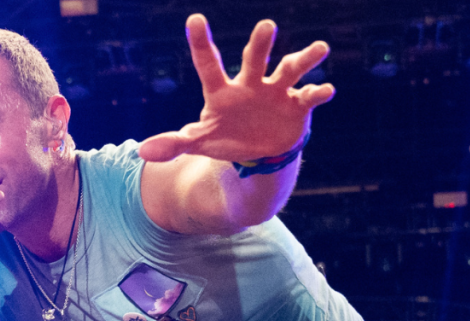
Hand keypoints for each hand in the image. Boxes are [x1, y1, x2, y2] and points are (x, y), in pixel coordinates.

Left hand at [139, 14, 334, 162]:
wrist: (259, 152)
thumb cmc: (226, 138)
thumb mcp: (200, 142)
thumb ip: (175, 143)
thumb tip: (143, 152)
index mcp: (223, 90)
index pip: (208, 63)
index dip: (200, 43)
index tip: (194, 19)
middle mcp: (251, 83)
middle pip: (254, 59)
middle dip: (261, 43)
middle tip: (267, 26)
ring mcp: (276, 91)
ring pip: (291, 69)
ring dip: (305, 59)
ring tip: (320, 48)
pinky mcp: (297, 106)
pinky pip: (310, 96)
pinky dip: (318, 92)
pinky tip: (325, 89)